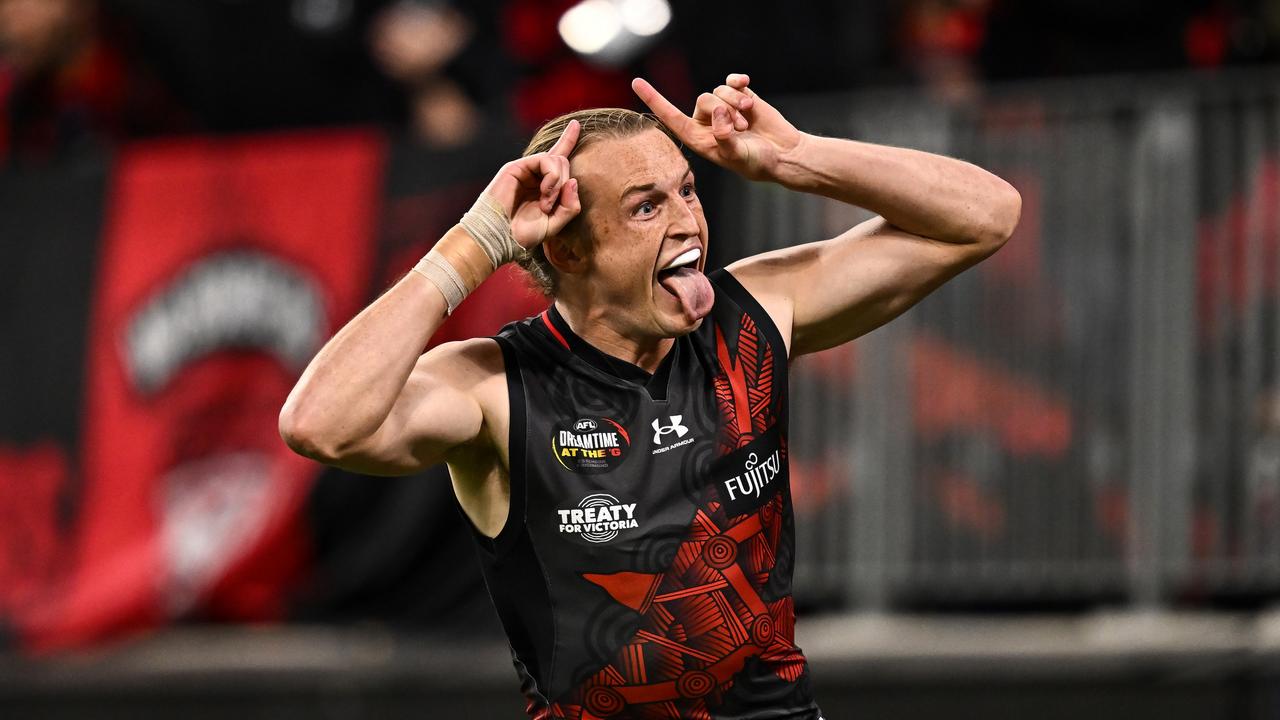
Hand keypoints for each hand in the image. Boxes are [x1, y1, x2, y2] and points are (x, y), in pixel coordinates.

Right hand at [483, 120, 582, 248]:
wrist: (499, 236)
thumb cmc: (523, 234)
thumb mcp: (555, 224)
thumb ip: (570, 207)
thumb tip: (575, 181)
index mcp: (543, 186)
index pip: (559, 159)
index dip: (568, 140)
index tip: (577, 123)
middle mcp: (535, 175)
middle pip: (564, 162)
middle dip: (565, 184)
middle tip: (551, 206)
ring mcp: (526, 170)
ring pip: (557, 160)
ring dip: (557, 183)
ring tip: (546, 202)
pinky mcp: (517, 166)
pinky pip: (545, 160)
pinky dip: (551, 177)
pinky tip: (544, 193)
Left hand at [632, 73, 803, 181]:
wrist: (783, 154)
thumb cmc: (757, 162)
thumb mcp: (737, 156)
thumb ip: (724, 138)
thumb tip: (719, 114)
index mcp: (698, 138)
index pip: (671, 117)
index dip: (654, 100)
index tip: (636, 82)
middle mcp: (707, 122)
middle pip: (703, 100)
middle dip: (724, 110)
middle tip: (742, 127)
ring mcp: (724, 107)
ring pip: (719, 90)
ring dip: (735, 102)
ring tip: (749, 118)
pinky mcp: (741, 96)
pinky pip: (732, 81)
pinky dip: (739, 83)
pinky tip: (747, 87)